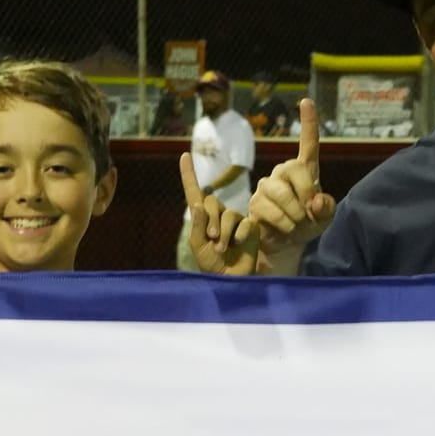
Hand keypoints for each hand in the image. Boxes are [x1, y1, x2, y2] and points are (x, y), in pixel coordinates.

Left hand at [179, 153, 258, 274]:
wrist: (230, 280)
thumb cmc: (211, 265)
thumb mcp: (199, 246)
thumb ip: (198, 225)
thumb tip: (198, 203)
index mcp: (202, 218)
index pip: (194, 192)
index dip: (189, 174)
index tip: (184, 156)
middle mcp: (219, 215)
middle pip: (212, 202)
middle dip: (211, 220)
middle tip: (212, 239)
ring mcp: (235, 220)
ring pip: (228, 214)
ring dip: (223, 232)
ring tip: (223, 248)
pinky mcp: (250, 227)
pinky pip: (243, 223)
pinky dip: (238, 235)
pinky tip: (239, 245)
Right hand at [247, 99, 334, 269]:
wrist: (286, 246)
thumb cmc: (307, 226)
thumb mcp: (324, 218)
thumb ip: (327, 208)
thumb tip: (316, 201)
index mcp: (304, 171)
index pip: (308, 144)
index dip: (308, 123)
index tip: (306, 102)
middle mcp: (283, 173)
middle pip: (295, 170)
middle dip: (307, 195)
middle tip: (310, 214)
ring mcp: (267, 186)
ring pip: (282, 193)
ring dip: (295, 214)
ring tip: (298, 225)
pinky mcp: (255, 202)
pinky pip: (271, 211)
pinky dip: (284, 224)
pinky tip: (286, 230)